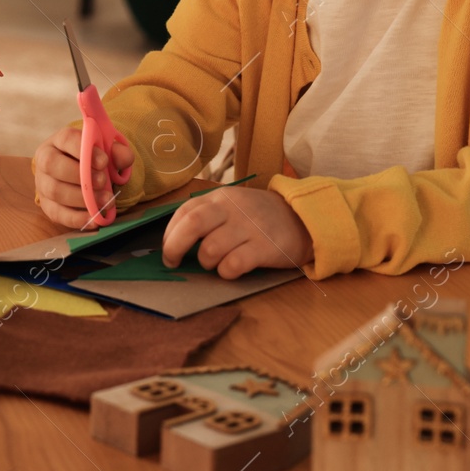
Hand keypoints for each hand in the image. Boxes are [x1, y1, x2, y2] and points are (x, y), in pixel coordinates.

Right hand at [32, 125, 134, 229]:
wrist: (84, 175)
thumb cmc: (93, 160)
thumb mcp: (107, 151)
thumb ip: (118, 152)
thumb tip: (124, 157)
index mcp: (59, 141)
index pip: (66, 139)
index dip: (82, 149)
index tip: (103, 161)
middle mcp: (46, 160)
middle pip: (52, 165)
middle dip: (79, 175)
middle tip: (103, 181)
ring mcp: (43, 183)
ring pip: (54, 191)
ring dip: (81, 198)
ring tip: (106, 200)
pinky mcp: (47, 205)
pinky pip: (57, 213)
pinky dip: (77, 218)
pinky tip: (95, 219)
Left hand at [162, 187, 314, 278]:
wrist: (302, 219)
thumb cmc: (258, 217)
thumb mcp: (232, 206)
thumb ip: (207, 217)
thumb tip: (174, 241)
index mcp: (220, 197)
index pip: (184, 212)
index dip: (169, 234)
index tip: (167, 251)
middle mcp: (231, 209)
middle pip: (192, 225)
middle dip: (175, 247)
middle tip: (173, 263)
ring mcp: (249, 227)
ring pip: (211, 248)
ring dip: (205, 262)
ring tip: (214, 264)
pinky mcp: (264, 247)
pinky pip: (234, 264)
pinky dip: (225, 272)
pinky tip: (230, 271)